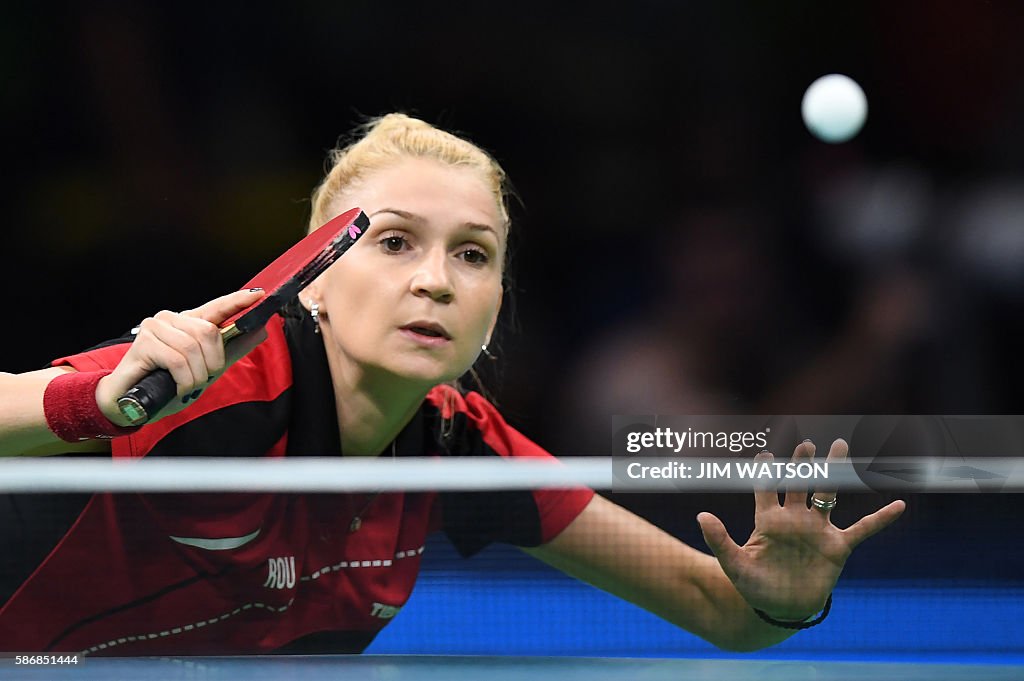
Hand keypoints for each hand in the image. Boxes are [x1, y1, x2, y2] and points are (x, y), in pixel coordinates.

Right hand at [95, 289, 268, 425]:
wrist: (131, 403)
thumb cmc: (167, 384)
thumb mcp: (206, 369)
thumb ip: (231, 350)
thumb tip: (261, 331)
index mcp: (188, 323)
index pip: (217, 307)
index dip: (238, 301)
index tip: (260, 295)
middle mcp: (171, 319)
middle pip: (208, 331)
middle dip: (212, 362)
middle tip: (203, 378)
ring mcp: (155, 328)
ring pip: (193, 347)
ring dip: (196, 375)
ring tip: (187, 385)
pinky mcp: (143, 342)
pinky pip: (177, 360)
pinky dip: (183, 380)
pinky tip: (177, 387)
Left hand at [697, 439, 904, 620]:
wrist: (780, 610)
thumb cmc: (754, 586)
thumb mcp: (733, 564)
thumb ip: (719, 540)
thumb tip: (701, 515)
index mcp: (768, 520)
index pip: (766, 488)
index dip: (766, 472)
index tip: (765, 455)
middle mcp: (794, 519)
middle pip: (799, 483)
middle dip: (801, 463)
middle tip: (805, 443)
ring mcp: (817, 531)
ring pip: (828, 494)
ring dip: (833, 471)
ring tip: (839, 446)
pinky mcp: (837, 547)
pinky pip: (863, 529)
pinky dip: (880, 519)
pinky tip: (899, 505)